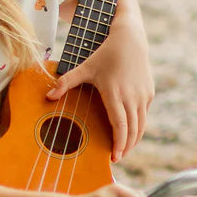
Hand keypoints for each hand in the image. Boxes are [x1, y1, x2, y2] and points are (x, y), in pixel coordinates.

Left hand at [47, 0, 153, 161]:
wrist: (130, 38)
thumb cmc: (105, 53)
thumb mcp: (84, 67)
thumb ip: (66, 82)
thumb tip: (48, 96)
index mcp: (115, 94)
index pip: (120, 126)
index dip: (118, 144)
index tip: (114, 157)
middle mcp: (132, 97)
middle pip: (133, 130)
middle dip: (126, 147)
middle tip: (117, 158)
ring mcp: (143, 96)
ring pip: (141, 125)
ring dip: (134, 140)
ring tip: (124, 150)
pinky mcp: (149, 93)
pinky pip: (144, 115)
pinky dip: (138, 126)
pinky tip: (130, 132)